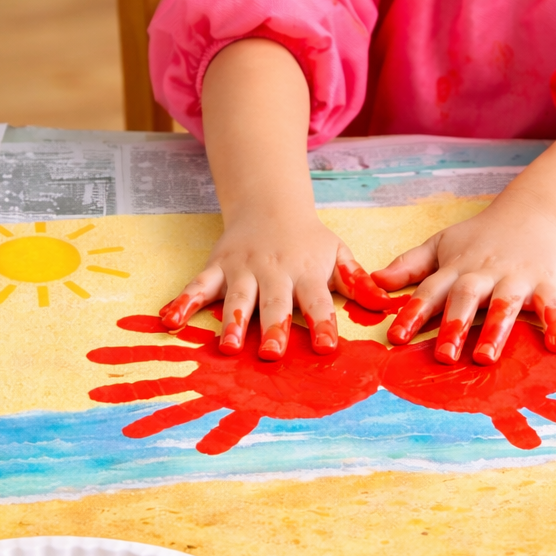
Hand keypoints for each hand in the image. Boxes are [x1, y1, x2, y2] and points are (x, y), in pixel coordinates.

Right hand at [158, 213, 397, 360]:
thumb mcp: (338, 253)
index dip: (322, 323)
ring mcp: (242, 269)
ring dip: (230, 322)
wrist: (269, 202)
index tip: (327, 348)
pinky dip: (182, 302)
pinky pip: (197, 286)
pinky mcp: (216, 267)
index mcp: (306, 271)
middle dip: (272, 328)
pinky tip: (169, 322)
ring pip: (236, 298)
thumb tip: (385, 306)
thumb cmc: (308, 240)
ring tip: (227, 347)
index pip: (317, 300)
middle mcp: (274, 271)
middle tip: (271, 354)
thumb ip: (358, 281)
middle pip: (274, 303)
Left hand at [373, 203, 555, 364]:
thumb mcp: (441, 245)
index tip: (395, 338)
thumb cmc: (481, 237)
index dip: (412, 314)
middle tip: (443, 357)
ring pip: (505, 303)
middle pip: (466, 298)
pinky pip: (552, 305)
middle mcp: (484, 273)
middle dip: (454, 326)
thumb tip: (374, 282)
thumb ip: (409, 265)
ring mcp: (516, 277)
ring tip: (485, 358)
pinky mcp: (547, 282)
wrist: (533, 213)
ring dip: (496, 330)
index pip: (429, 291)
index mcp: (456, 268)